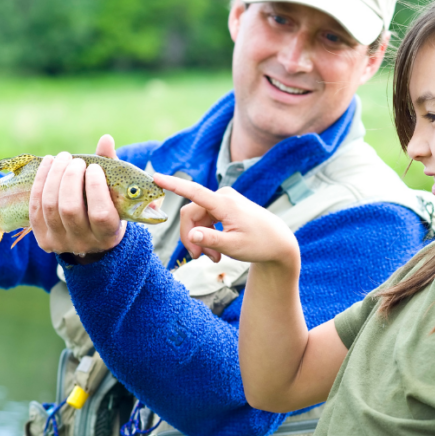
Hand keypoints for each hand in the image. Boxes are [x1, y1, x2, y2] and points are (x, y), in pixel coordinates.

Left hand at [29, 134, 125, 258]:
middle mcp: (84, 243)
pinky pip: (36, 207)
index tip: (94, 168)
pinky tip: (48, 164)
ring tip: (62, 158)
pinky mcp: (43, 238)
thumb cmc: (109, 208)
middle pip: (70, 209)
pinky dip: (40, 182)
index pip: (100, 214)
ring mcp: (60, 242)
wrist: (91, 238)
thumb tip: (106, 139)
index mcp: (108, 234)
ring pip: (50, 206)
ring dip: (54, 176)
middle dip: (70, 178)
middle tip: (76, 161)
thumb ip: (112, 167)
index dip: (95, 188)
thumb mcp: (116, 193)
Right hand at [152, 175, 298, 267]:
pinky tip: (216, 252)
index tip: (155, 177)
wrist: (279, 242)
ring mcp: (224, 201)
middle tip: (199, 258)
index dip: (173, 185)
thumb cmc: (260, 244)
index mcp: (225, 204)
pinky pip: (206, 219)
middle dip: (192, 237)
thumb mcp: (234, 247)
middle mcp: (223, 197)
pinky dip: (207, 235)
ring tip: (213, 258)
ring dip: (201, 239)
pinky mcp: (224, 207)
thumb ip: (211, 240)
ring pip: (197, 219)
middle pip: (191, 214)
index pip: (194, 192)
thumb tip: (191, 235)